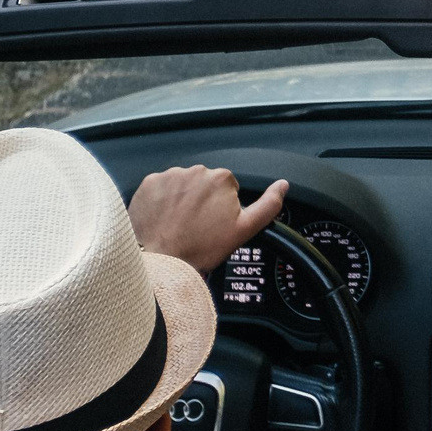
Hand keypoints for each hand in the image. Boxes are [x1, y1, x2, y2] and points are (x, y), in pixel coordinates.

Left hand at [129, 166, 286, 272]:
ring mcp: (169, 176)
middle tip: (197, 226)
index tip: (214, 222)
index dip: (222, 207)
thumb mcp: (244, 230)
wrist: (163, 260)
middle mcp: (195, 170)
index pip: (226, 187)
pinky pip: (159, 188)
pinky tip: (163, 219)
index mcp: (221, 178)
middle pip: (203, 184)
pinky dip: (161, 201)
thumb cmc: (202, 248)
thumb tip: (282, 185)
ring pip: (181, 185)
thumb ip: (268, 205)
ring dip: (181, 200)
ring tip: (178, 224)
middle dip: (201, 201)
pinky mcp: (149, 183)